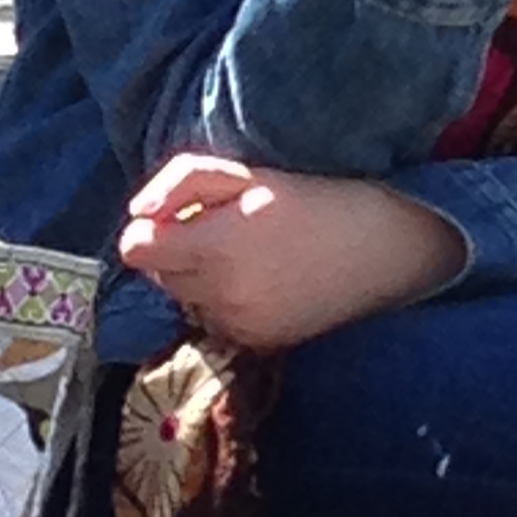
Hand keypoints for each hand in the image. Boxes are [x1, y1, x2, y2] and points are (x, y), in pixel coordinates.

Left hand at [118, 153, 466, 352]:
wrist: (381, 247)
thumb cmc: (315, 197)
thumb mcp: (247, 173)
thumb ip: (181, 183)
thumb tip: (137, 213)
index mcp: (216, 245)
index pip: (135, 248)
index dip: (153, 226)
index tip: (181, 215)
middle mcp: (221, 294)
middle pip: (158, 275)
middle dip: (177, 251)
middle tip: (223, 228)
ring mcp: (239, 324)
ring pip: (184, 300)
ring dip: (199, 278)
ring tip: (247, 255)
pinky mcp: (257, 343)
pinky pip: (214, 321)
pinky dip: (225, 302)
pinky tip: (262, 281)